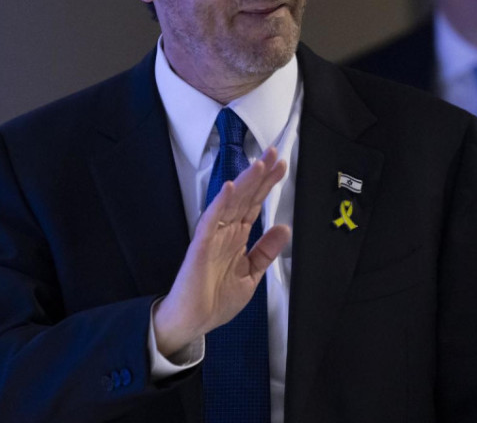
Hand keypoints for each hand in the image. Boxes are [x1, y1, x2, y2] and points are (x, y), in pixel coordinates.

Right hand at [152, 147, 289, 355]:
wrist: (193, 322)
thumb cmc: (215, 299)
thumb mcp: (251, 275)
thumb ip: (265, 251)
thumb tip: (283, 229)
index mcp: (237, 237)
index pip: (255, 204)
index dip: (267, 185)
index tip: (281, 167)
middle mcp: (225, 232)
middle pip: (245, 197)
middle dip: (260, 175)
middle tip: (274, 154)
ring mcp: (212, 236)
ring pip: (230, 202)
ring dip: (244, 183)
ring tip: (259, 165)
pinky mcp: (200, 246)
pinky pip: (210, 221)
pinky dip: (219, 203)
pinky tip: (228, 188)